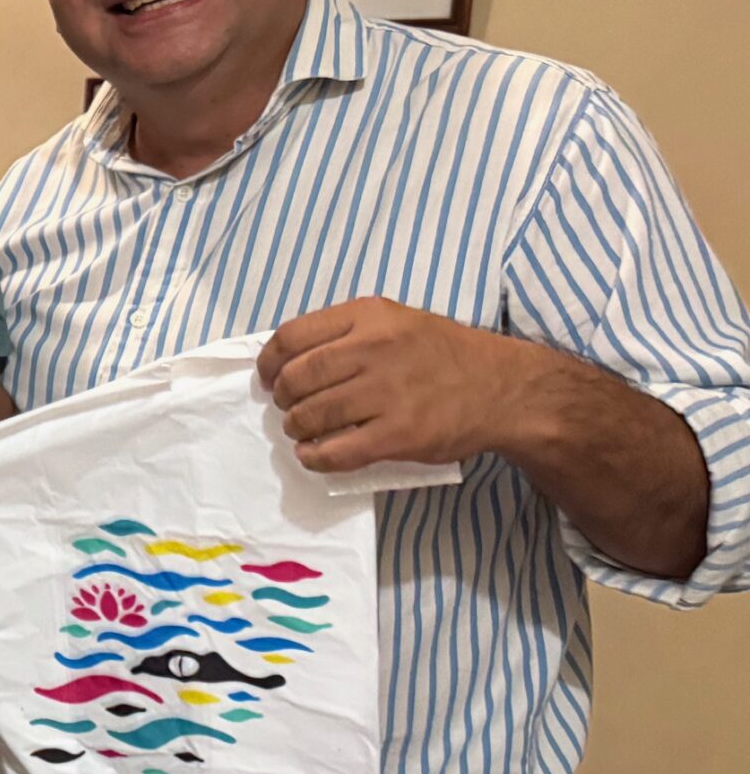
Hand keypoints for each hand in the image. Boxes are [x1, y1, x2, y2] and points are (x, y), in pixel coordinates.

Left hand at [259, 297, 527, 472]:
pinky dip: (314, 457)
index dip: (269, 361)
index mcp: (368, 316)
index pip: (292, 336)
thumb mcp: (396, 321)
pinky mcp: (399, 434)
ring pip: (311, 415)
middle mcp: (375, 349)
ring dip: (296, 428)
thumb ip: (347, 334)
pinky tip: (315, 455)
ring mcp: (387, 393)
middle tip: (289, 407)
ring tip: (302, 431)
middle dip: (283, 398)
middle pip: (296, 378)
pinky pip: (336, 451)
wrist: (504, 388)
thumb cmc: (444, 354)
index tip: (268, 377)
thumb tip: (289, 360)